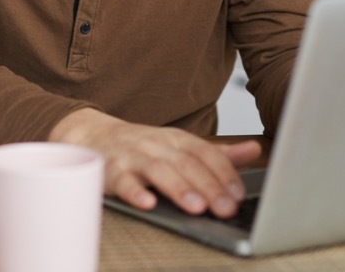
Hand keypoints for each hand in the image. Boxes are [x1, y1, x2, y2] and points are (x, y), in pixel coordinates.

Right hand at [48, 108, 260, 218]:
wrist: (91, 135)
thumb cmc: (141, 147)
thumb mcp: (179, 146)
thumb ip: (216, 154)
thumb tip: (253, 149)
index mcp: (175, 139)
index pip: (204, 152)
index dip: (223, 173)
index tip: (238, 195)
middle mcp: (155, 145)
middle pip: (185, 163)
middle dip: (207, 186)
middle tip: (225, 208)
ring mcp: (132, 157)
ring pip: (157, 170)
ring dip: (177, 188)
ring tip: (195, 207)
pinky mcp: (110, 170)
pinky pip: (122, 180)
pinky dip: (135, 192)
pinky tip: (147, 203)